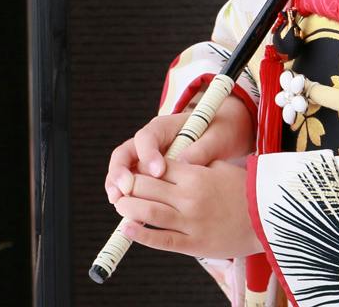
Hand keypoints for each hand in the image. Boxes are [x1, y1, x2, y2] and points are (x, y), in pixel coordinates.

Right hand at [104, 94, 253, 201]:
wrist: (221, 131)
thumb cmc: (219, 131)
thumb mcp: (217, 137)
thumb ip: (202, 148)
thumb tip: (185, 161)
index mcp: (164, 127)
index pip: (147, 138)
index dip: (148, 155)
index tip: (158, 172)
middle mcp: (149, 141)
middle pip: (124, 154)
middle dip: (120, 172)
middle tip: (124, 190)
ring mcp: (145, 158)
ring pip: (122, 170)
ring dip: (117, 186)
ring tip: (117, 201)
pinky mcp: (147, 174)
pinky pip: (130, 184)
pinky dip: (126, 196)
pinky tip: (128, 213)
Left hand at [112, 159, 262, 259]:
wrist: (269, 218)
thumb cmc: (245, 190)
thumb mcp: (220, 167)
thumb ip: (194, 164)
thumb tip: (171, 161)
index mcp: (195, 175)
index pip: (156, 167)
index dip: (138, 167)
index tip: (130, 170)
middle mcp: (189, 197)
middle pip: (146, 187)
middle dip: (127, 186)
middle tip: (119, 187)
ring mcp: (191, 221)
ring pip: (148, 212)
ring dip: (128, 207)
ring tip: (119, 205)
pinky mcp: (195, 243)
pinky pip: (162, 239)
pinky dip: (141, 234)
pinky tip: (127, 228)